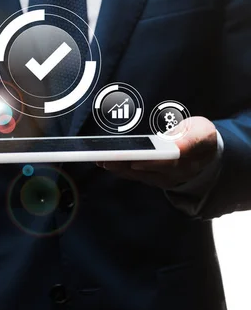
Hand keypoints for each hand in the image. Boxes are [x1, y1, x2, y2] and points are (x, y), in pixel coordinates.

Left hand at [97, 116, 217, 188]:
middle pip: (149, 169)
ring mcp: (166, 178)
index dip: (152, 161)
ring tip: (100, 159)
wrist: (208, 154)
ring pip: (139, 173)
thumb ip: (190, 138)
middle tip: (106, 158)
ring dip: (119, 167)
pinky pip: (137, 175)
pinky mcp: (156, 178)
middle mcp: (177, 172)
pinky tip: (106, 162)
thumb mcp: (203, 131)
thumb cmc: (202, 136)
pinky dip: (121, 169)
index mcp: (191, 157)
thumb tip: (174, 145)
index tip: (135, 160)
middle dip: (126, 164)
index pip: (169, 161)